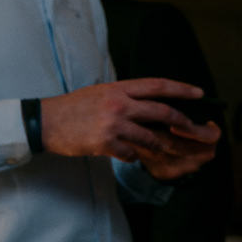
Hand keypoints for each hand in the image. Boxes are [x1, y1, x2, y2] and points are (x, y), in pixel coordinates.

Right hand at [41, 79, 219, 177]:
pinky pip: (131, 153)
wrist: (44, 122)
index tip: (198, 93)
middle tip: (194, 129)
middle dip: (183, 122)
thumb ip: (123, 96)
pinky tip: (124, 153)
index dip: (181, 89)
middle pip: (162, 112)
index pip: (157, 86)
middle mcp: (118, 104)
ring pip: (151, 137)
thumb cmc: (71, 107)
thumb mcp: (98, 93)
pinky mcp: (105, 143)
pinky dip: (131, 155)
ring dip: (157, 144)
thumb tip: (148, 103)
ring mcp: (112, 124)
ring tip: (157, 146)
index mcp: (117, 89)